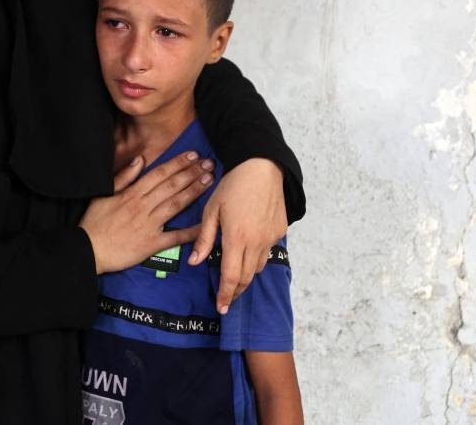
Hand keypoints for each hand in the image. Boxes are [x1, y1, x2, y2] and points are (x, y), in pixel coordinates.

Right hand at [80, 151, 214, 273]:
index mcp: (132, 194)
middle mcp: (143, 207)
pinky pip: (175, 237)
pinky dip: (191, 231)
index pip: (159, 174)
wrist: (88, 250)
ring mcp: (149, 225)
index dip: (177, 163)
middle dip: (192, 173)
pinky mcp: (152, 244)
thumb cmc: (94, 222)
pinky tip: (205, 222)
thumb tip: (140, 160)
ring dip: (194, 191)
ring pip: (176, 204)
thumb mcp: (103, 194)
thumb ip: (123, 177)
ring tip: (209, 181)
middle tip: (209, 163)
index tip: (192, 155)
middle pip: (172, 186)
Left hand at [187, 158, 285, 312]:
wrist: (262, 167)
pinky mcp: (280, 231)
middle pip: (246, 277)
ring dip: (246, 274)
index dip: (226, 295)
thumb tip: (195, 262)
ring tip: (234, 274)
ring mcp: (271, 237)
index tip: (221, 307)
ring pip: (258, 267)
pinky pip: (267, 252)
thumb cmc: (232, 185)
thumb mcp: (211, 210)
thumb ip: (204, 238)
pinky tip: (247, 250)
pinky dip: (256, 257)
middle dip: (236, 290)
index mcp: (236, 238)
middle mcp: (256, 242)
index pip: (231, 276)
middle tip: (227, 297)